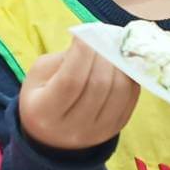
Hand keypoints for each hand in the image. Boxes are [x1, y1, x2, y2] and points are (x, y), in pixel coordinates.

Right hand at [18, 37, 139, 150]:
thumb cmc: (42, 97)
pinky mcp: (117, 128)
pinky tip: (120, 63)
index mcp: (44, 113)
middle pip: (98, 85)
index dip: (82, 53)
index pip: (71, 81)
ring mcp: (98, 131)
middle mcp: (72, 128)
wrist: (53, 136)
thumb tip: (95, 40)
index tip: (86, 33)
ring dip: (118, 63)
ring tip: (112, 48)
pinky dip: (129, 75)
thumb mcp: (39, 76)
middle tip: (102, 37)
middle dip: (103, 54)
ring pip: (118, 90)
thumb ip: (64, 59)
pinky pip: (130, 96)